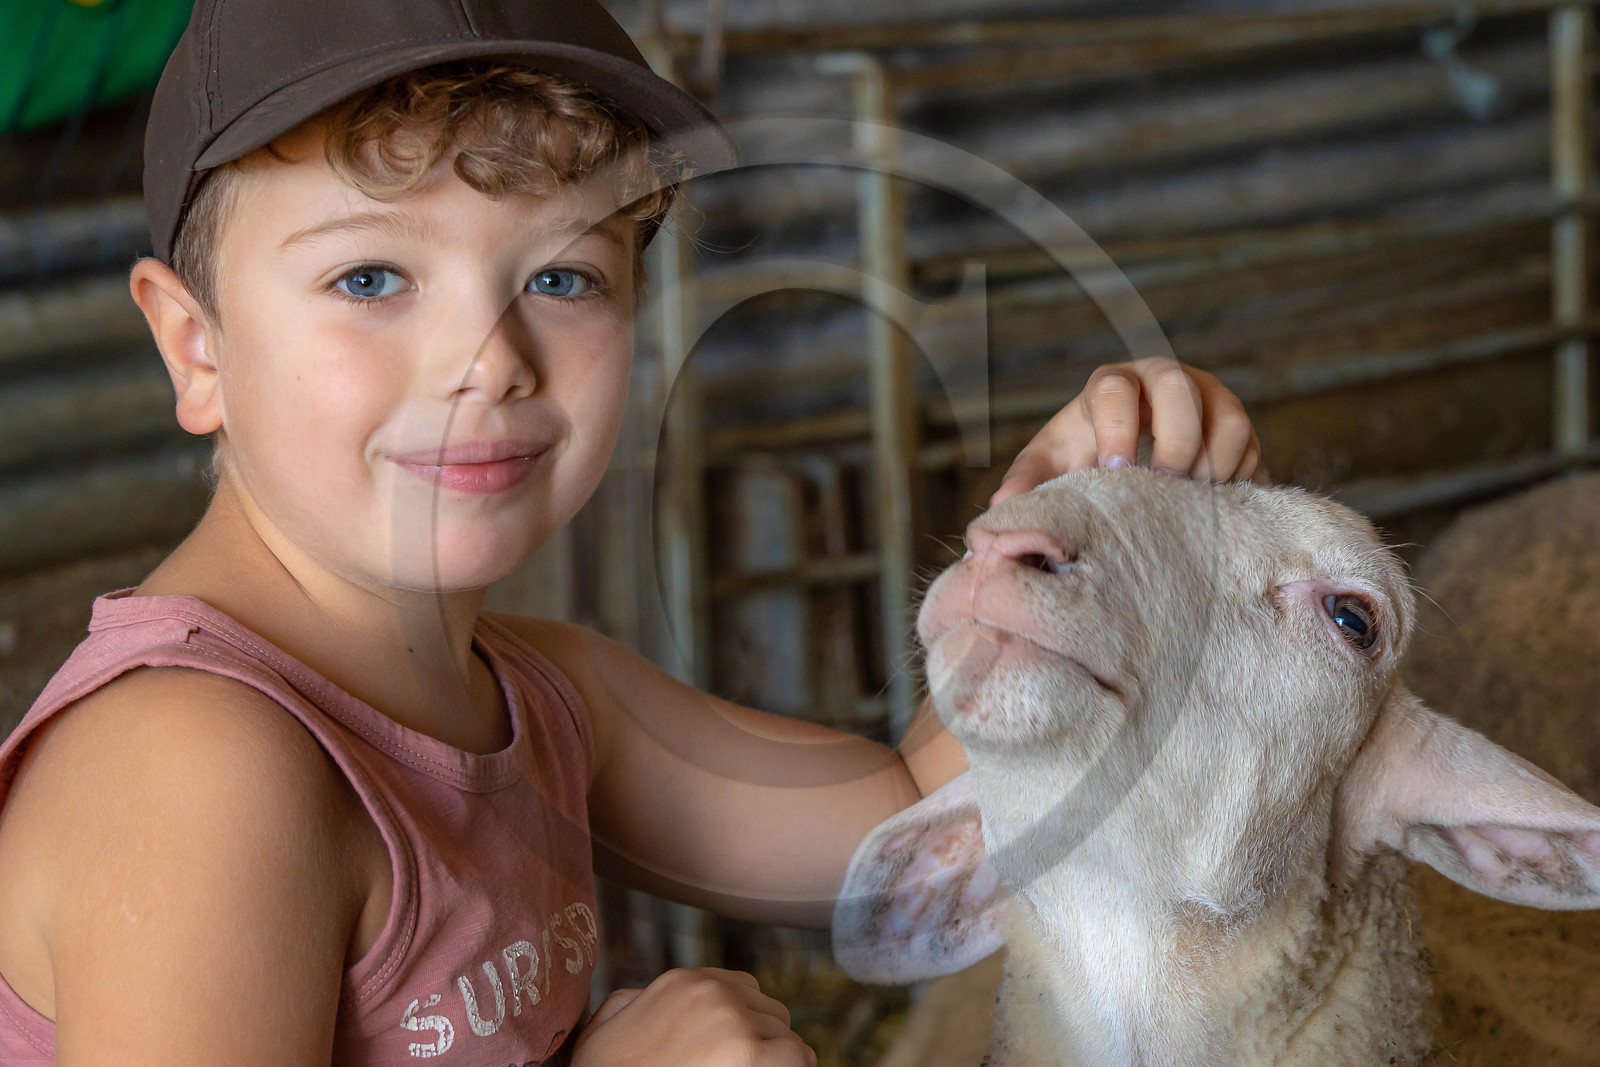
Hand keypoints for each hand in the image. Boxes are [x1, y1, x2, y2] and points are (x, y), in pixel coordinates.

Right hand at [572, 967, 816, 1066]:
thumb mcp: (604, 1029)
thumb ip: (632, 1003)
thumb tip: (645, 998)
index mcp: (683, 982)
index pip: (741, 992)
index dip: (740, 1030)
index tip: (726, 1056)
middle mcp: (714, 991)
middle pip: (768, 1013)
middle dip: (759, 1043)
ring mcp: (736, 1020)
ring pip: (786, 1038)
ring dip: (773, 1060)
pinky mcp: (754, 1053)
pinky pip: (799, 1059)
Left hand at [991, 357, 1260, 505]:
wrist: (1131, 460)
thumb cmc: (1084, 457)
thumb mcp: (1050, 465)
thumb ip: (1026, 481)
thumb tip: (1001, 507)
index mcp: (1111, 385)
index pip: (1114, 388)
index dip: (1116, 429)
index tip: (1114, 474)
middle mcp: (1162, 380)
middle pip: (1179, 389)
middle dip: (1174, 442)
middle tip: (1165, 488)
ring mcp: (1207, 397)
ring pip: (1227, 417)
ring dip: (1211, 464)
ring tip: (1188, 503)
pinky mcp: (1235, 424)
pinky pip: (1250, 445)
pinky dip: (1234, 478)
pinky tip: (1209, 505)